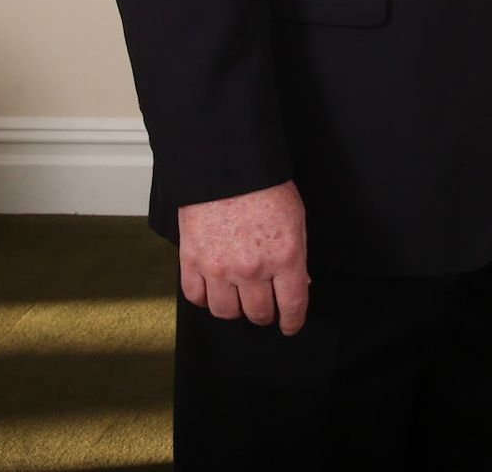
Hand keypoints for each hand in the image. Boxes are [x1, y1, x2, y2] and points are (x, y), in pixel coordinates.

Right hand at [176, 180, 310, 334]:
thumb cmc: (265, 188)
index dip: (292, 321)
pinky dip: (205, 299)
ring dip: (235, 310)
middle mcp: (252, 269)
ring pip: (226, 312)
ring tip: (239, 299)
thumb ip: (296, 255)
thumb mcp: (296, 219)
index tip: (290, 326)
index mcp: (285, 257)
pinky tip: (213, 291)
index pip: (292, 305)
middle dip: (265, 314)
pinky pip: (196, 297)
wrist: (227, 166)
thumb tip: (299, 282)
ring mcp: (219, 268)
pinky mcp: (191, 262)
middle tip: (266, 308)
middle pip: (258, 313)